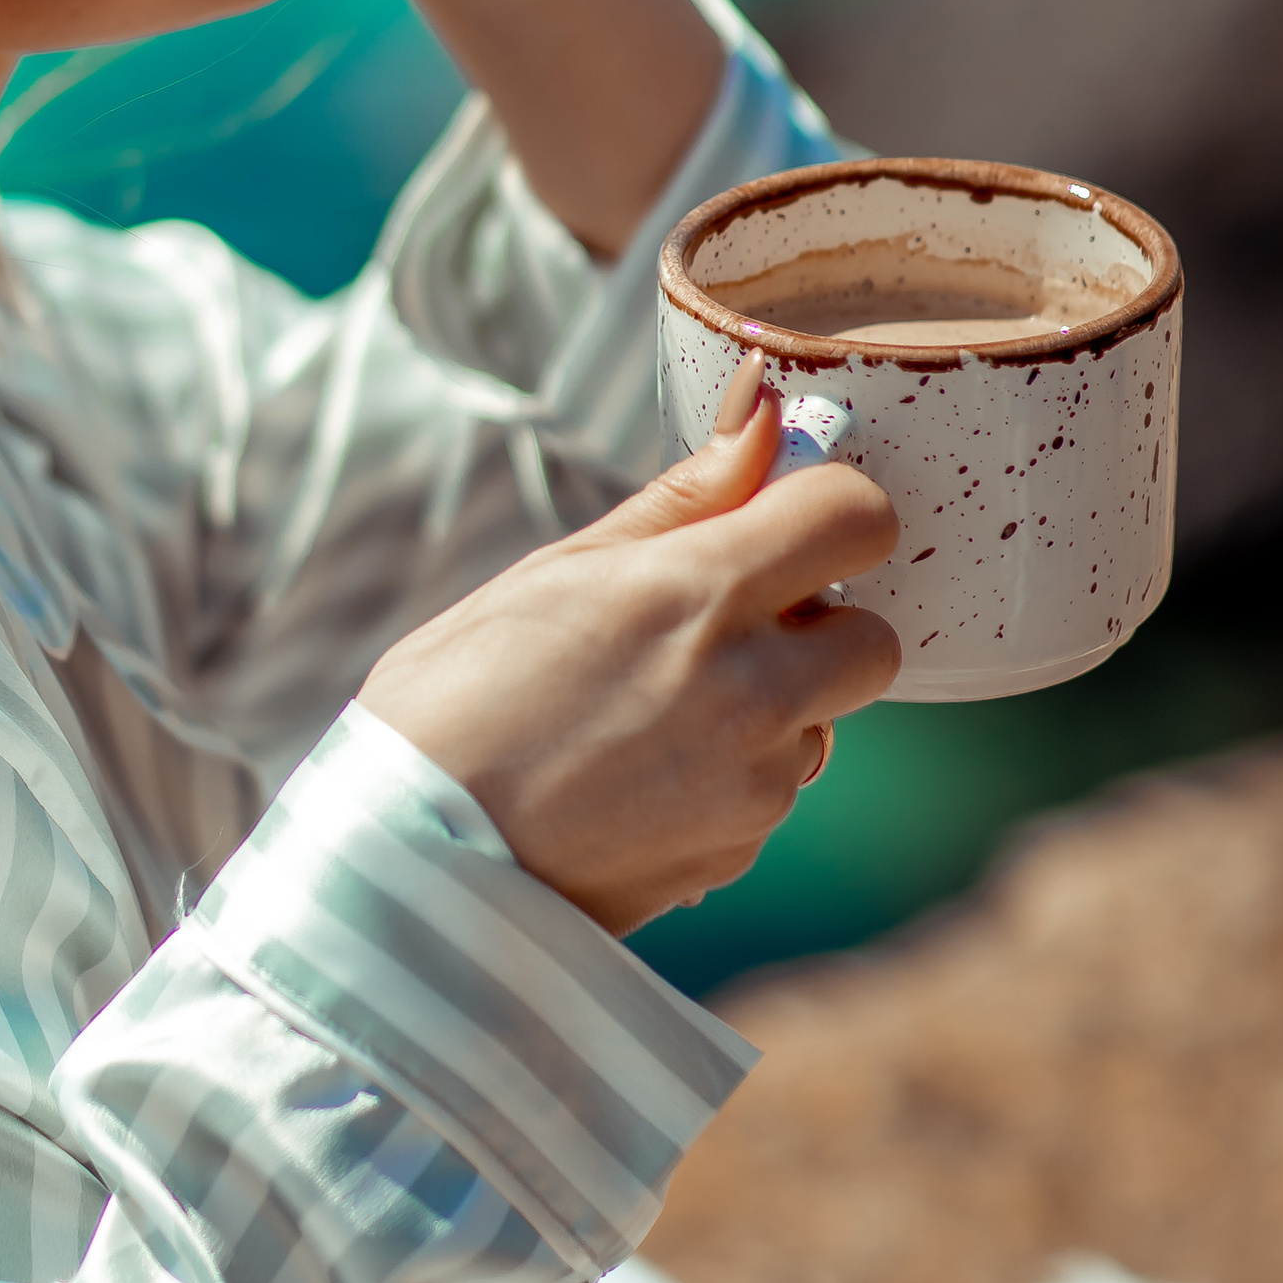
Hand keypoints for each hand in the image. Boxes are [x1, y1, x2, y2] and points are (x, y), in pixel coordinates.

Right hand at [357, 362, 902, 933]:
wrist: (407, 865)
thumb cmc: (454, 701)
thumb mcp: (554, 574)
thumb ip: (681, 501)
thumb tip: (763, 417)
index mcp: (699, 596)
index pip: (857, 516)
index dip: (830, 505)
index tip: (784, 515)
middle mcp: (750, 692)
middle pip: (876, 637)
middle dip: (822, 622)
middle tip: (726, 623)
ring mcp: (754, 784)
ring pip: (823, 721)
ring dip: (773, 704)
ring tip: (652, 710)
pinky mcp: (738, 853)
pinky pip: (774, 790)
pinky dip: (732, 773)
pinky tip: (638, 773)